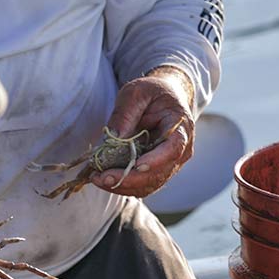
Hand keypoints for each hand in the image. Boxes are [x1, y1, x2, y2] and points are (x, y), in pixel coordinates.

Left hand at [91, 65, 195, 197]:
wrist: (164, 98)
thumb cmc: (152, 92)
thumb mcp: (136, 93)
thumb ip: (125, 113)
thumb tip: (113, 138)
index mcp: (181, 127)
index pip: (173, 148)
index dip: (156, 160)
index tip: (136, 166)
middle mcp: (181, 150)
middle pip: (159, 173)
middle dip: (129, 179)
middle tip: (102, 177)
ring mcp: (170, 164)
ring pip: (149, 185)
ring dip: (123, 186)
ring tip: (97, 178)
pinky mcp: (158, 171)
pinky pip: (142, 186)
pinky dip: (123, 186)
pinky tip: (105, 179)